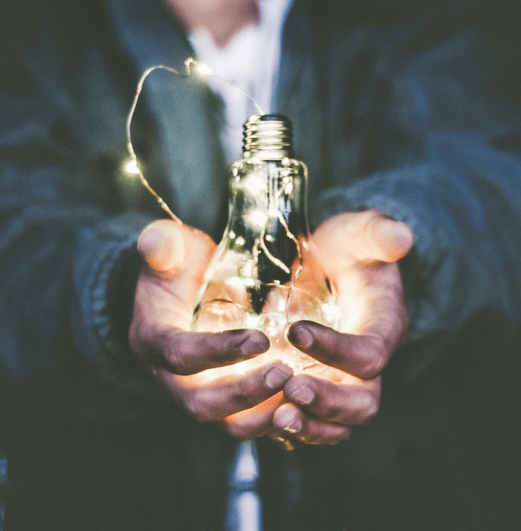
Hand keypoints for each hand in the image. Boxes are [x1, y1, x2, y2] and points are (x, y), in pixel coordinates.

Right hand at [129, 219, 292, 434]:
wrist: (181, 295)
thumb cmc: (179, 269)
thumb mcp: (170, 251)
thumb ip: (163, 245)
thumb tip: (153, 240)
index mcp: (154, 340)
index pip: (180, 355)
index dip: (218, 351)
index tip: (260, 339)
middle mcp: (171, 377)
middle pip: (201, 404)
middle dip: (244, 393)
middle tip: (285, 373)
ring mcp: (198, 392)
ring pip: (226, 423)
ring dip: (263, 415)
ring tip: (301, 394)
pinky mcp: (223, 400)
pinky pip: (246, 422)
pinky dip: (275, 421)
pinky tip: (305, 406)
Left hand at [268, 210, 413, 448]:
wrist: (330, 267)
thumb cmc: (346, 250)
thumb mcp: (359, 234)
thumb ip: (377, 234)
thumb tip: (402, 236)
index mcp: (382, 328)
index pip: (369, 354)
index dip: (337, 349)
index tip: (295, 331)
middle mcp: (366, 364)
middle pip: (362, 402)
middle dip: (328, 402)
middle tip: (290, 390)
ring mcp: (342, 381)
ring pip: (338, 424)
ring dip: (309, 427)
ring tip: (277, 417)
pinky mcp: (319, 387)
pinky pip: (311, 422)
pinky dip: (291, 429)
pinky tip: (263, 418)